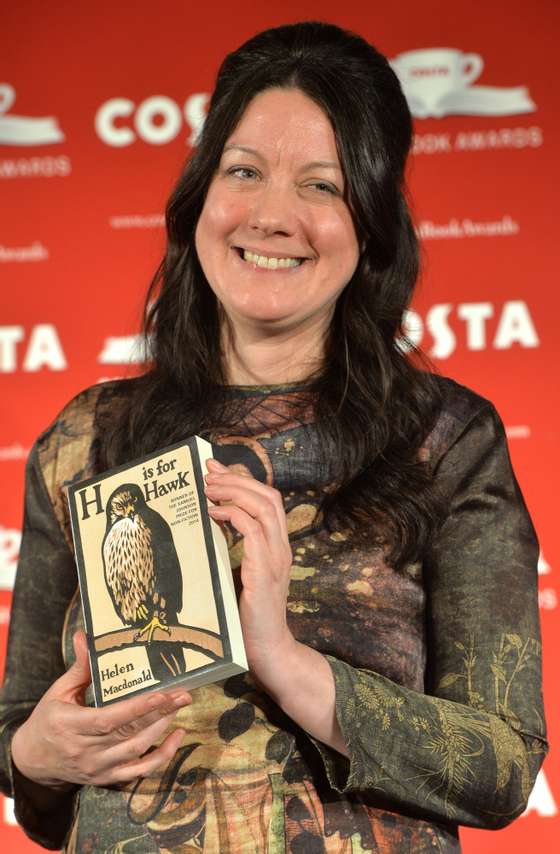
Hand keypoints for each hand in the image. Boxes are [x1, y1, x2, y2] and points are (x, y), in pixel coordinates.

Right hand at [11, 630, 190, 787]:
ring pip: (137, 750)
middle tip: (183, 694)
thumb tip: (85, 636)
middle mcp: (84, 750)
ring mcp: (97, 767)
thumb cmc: (48, 719)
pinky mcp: (106, 778)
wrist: (33, 760)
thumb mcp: (58, 691)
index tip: (161, 694)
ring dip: (162, 728)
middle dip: (160, 712)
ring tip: (179, 706)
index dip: (137, 708)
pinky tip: (177, 737)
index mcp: (70, 725)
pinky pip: (139, 772)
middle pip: (129, 733)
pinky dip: (162, 757)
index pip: (109, 719)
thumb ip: (79, 667)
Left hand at [205, 458, 295, 677]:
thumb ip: (232, 550)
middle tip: (209, 473)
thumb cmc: (247, 615)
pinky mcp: (265, 573)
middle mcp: (281, 547)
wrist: (267, 650)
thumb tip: (208, 523)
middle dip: (238, 478)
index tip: (215, 468)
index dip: (243, 479)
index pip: (268, 499)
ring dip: (234, 491)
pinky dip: (232, 515)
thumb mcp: (240, 574)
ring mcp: (276, 559)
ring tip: (208, 488)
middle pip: (268, 496)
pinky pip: (252, 531)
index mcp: (277, 546)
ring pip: (264, 507)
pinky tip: (212, 514)